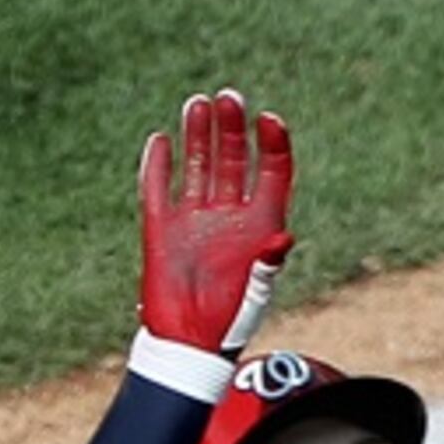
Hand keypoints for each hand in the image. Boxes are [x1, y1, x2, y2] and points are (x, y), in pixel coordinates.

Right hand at [139, 91, 294, 356]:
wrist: (187, 345)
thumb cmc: (229, 322)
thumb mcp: (255, 292)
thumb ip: (267, 264)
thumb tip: (284, 239)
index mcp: (259, 225)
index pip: (272, 173)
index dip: (273, 144)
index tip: (268, 119)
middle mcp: (229, 216)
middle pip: (234, 161)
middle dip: (231, 128)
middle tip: (229, 97)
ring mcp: (194, 219)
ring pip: (198, 166)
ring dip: (199, 136)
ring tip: (199, 103)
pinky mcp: (162, 228)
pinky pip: (159, 188)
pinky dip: (158, 165)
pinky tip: (161, 140)